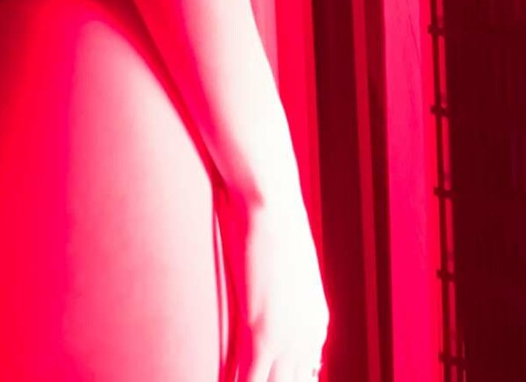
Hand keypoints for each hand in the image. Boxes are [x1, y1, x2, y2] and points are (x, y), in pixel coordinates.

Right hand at [217, 183, 328, 381]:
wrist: (270, 201)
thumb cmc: (272, 221)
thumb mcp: (288, 263)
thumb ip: (286, 291)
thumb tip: (271, 295)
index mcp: (316, 323)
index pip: (306, 374)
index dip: (288, 381)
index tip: (267, 379)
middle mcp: (309, 337)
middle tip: (253, 380)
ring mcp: (288, 339)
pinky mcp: (262, 333)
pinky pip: (249, 380)